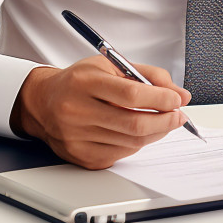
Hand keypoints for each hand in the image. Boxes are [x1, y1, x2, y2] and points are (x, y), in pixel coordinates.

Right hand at [10, 55, 190, 168]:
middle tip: (179, 115)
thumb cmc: (80, 81)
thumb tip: (179, 94)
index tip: (177, 99)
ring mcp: (78, 137)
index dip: (161, 98)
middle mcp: (78, 110)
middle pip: (133, 123)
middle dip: (165, 121)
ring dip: (155, 133)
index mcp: (86, 82)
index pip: (132, 94)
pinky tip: (141, 132)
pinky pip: (120, 154)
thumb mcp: (111, 65)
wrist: (43, 102)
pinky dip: (137, 144)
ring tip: (164, 122)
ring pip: (130, 142)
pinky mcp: (80, 157)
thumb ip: (147, 75)